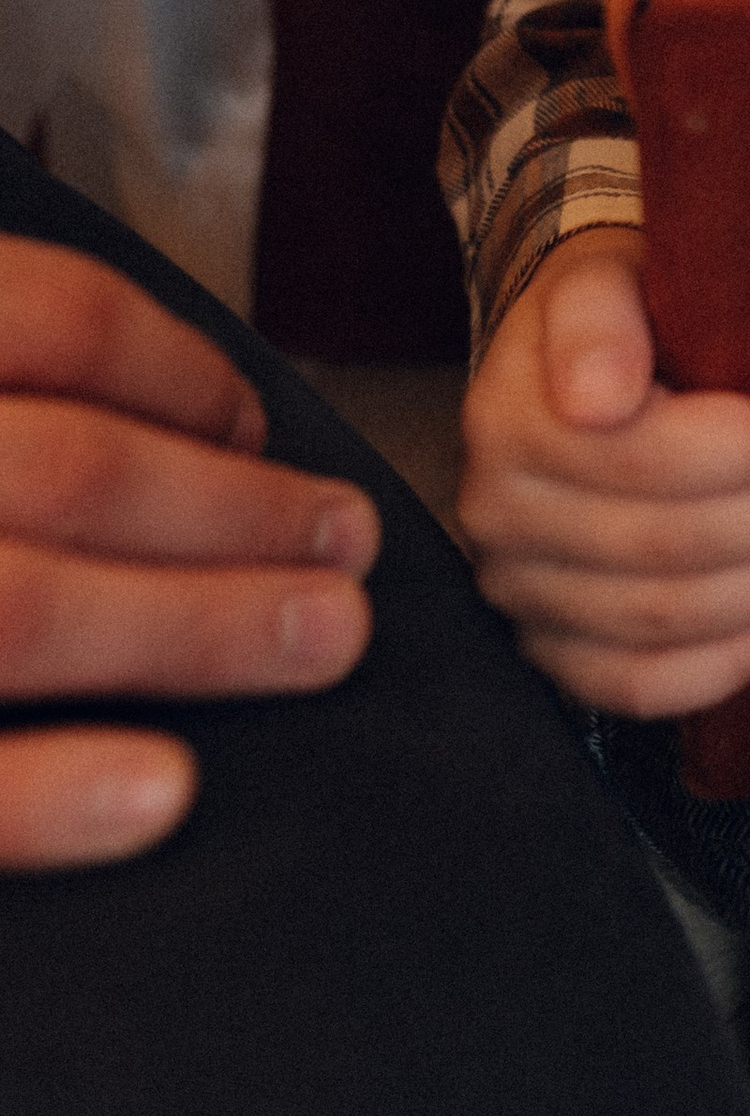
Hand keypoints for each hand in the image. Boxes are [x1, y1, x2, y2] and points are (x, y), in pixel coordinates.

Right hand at [0, 236, 379, 869]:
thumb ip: (20, 398)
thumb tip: (192, 429)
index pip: (50, 322)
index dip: (177, 372)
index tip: (259, 422)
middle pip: (69, 466)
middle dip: (233, 507)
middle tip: (349, 546)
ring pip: (22, 604)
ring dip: (194, 623)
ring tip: (324, 639)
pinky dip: (52, 791)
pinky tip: (167, 792)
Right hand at [457, 230, 749, 717]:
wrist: (583, 362)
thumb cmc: (619, 311)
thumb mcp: (605, 276)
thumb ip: (597, 319)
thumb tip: (595, 400)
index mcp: (506, 423)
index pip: (646, 458)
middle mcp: (499, 521)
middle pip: (671, 543)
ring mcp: (523, 596)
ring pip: (670, 618)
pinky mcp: (558, 653)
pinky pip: (645, 685)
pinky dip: (734, 658)